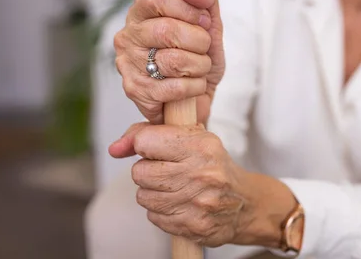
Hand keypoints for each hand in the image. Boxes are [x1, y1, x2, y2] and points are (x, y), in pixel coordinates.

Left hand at [109, 122, 297, 248]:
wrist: (245, 203)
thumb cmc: (213, 165)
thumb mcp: (191, 137)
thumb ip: (148, 134)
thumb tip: (115, 148)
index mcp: (200, 146)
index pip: (146, 141)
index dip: (143, 144)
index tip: (152, 147)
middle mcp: (200, 174)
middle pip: (140, 172)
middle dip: (147, 171)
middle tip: (165, 170)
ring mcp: (197, 203)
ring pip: (144, 196)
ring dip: (152, 192)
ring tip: (173, 187)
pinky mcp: (193, 226)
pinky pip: (153, 217)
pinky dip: (161, 211)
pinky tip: (178, 203)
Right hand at [113, 0, 224, 124]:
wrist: (198, 96)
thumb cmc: (198, 55)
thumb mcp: (209, 21)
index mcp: (142, 11)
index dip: (188, 8)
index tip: (202, 21)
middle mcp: (128, 34)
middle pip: (167, 30)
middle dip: (199, 41)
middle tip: (203, 48)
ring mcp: (128, 64)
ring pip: (174, 60)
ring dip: (199, 66)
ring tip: (198, 68)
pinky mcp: (135, 90)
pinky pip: (175, 87)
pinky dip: (195, 86)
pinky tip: (193, 85)